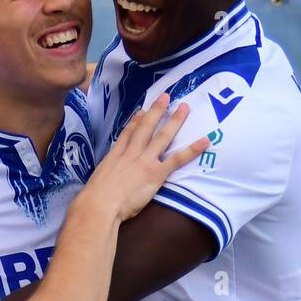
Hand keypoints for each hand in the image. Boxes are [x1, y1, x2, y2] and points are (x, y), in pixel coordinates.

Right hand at [82, 93, 208, 223]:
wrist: (100, 203)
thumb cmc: (95, 198)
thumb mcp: (98, 177)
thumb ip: (106, 171)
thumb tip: (109, 169)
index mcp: (116, 154)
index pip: (128, 132)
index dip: (136, 120)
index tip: (143, 111)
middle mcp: (132, 153)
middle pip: (146, 127)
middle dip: (157, 111)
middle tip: (166, 97)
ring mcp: (145, 161)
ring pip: (163, 136)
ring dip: (175, 121)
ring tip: (184, 108)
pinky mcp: (156, 173)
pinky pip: (177, 159)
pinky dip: (192, 150)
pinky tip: (205, 141)